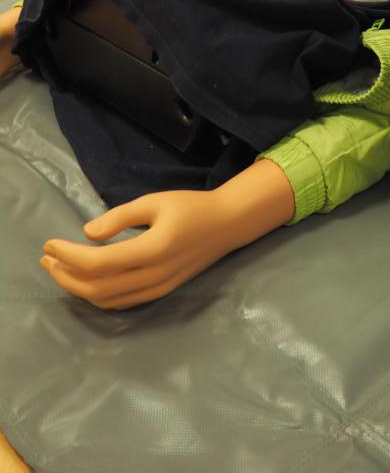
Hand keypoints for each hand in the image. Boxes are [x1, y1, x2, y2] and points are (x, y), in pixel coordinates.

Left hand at [39, 161, 294, 310]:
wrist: (226, 225)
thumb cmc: (191, 207)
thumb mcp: (155, 201)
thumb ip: (120, 217)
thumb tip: (87, 232)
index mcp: (152, 250)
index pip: (98, 263)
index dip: (68, 256)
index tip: (50, 243)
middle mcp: (153, 277)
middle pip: (97, 288)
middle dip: (65, 276)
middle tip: (47, 258)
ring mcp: (156, 289)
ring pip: (107, 300)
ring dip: (77, 288)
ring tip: (59, 269)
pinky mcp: (159, 293)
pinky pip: (121, 302)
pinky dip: (97, 295)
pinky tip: (85, 281)